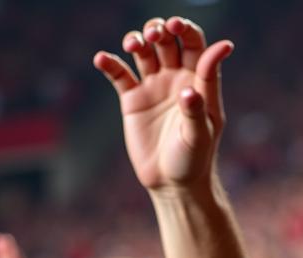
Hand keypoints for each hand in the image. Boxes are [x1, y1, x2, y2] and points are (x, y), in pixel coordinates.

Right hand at [94, 15, 232, 191]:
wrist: (172, 184)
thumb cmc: (194, 161)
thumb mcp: (199, 136)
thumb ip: (198, 107)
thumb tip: (192, 87)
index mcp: (198, 81)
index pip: (195, 44)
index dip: (186, 29)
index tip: (177, 27)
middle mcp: (176, 78)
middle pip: (167, 40)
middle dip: (159, 30)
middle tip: (153, 36)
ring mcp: (153, 87)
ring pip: (143, 51)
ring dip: (137, 41)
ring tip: (133, 45)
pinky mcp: (132, 100)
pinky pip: (119, 75)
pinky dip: (110, 63)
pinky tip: (102, 59)